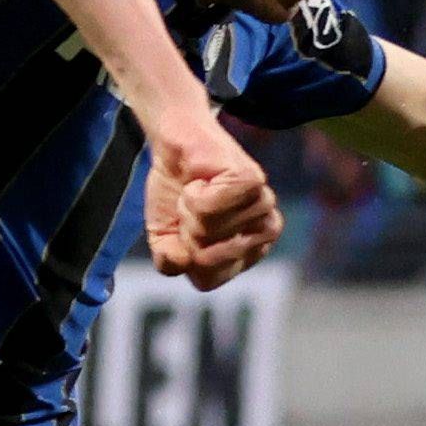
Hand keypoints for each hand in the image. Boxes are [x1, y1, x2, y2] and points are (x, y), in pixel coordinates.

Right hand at [141, 110, 279, 288]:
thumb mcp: (164, 237)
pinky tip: (200, 180)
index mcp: (245, 254)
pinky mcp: (252, 181)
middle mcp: (260, 233)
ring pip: (210, 231)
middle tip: (188, 207)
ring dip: (189, 211)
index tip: (185, 229)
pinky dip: (194, 196)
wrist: (175, 146)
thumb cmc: (175, 193)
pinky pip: (212, 207)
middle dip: (186, 235)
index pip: (209, 278)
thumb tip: (183, 263)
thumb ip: (170, 262)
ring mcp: (261, 206)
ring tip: (196, 190)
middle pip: (209, 259)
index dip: (184, 257)